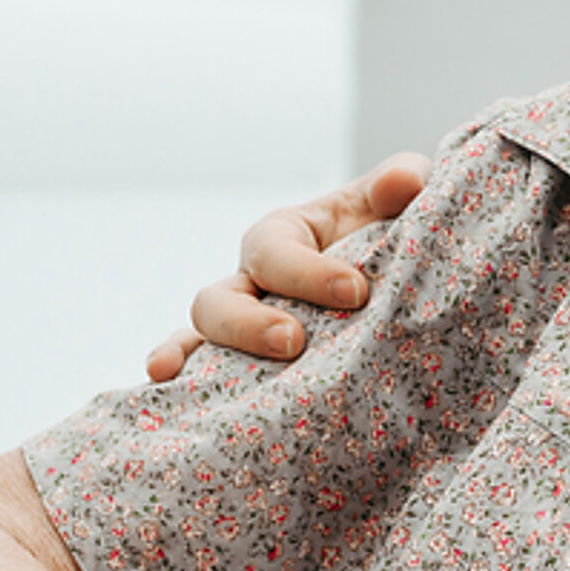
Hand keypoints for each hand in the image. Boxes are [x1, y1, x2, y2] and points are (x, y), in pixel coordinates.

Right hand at [146, 154, 430, 380]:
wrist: (400, 278)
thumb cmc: (391, 231)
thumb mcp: (396, 201)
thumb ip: (401, 183)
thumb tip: (404, 185)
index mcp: (284, 236)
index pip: (277, 251)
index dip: (309, 273)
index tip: (356, 292)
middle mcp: (251, 280)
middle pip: (220, 299)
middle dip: (249, 324)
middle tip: (294, 342)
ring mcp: (242, 324)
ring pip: (202, 337)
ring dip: (204, 357)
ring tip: (228, 385)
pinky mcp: (245, 364)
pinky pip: (198, 374)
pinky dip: (179, 376)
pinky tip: (165, 387)